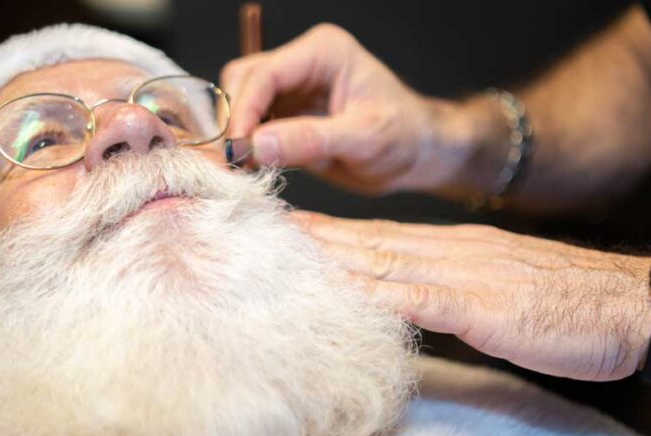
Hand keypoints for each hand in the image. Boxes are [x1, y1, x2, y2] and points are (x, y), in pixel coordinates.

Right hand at [221, 24, 504, 196]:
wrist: (415, 154)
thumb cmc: (403, 137)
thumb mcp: (363, 139)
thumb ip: (310, 140)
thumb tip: (256, 145)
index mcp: (323, 52)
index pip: (265, 74)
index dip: (244, 111)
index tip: (237, 148)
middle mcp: (302, 63)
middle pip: (243, 81)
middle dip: (234, 120)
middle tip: (235, 163)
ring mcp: (291, 88)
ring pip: (240, 101)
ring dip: (236, 133)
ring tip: (241, 167)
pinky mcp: (285, 113)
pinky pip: (250, 123)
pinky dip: (245, 144)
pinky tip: (251, 166)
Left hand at [291, 210, 650, 380]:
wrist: (630, 306)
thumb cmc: (566, 303)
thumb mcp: (497, 292)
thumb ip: (448, 293)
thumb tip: (405, 304)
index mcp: (453, 249)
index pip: (377, 238)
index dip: (328, 235)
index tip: (285, 232)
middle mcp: (449, 253)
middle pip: (368, 244)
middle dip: (314, 241)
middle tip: (262, 235)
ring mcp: (463, 277)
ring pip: (384, 263)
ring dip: (331, 260)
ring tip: (283, 256)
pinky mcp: (482, 307)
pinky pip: (421, 300)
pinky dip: (380, 295)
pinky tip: (346, 295)